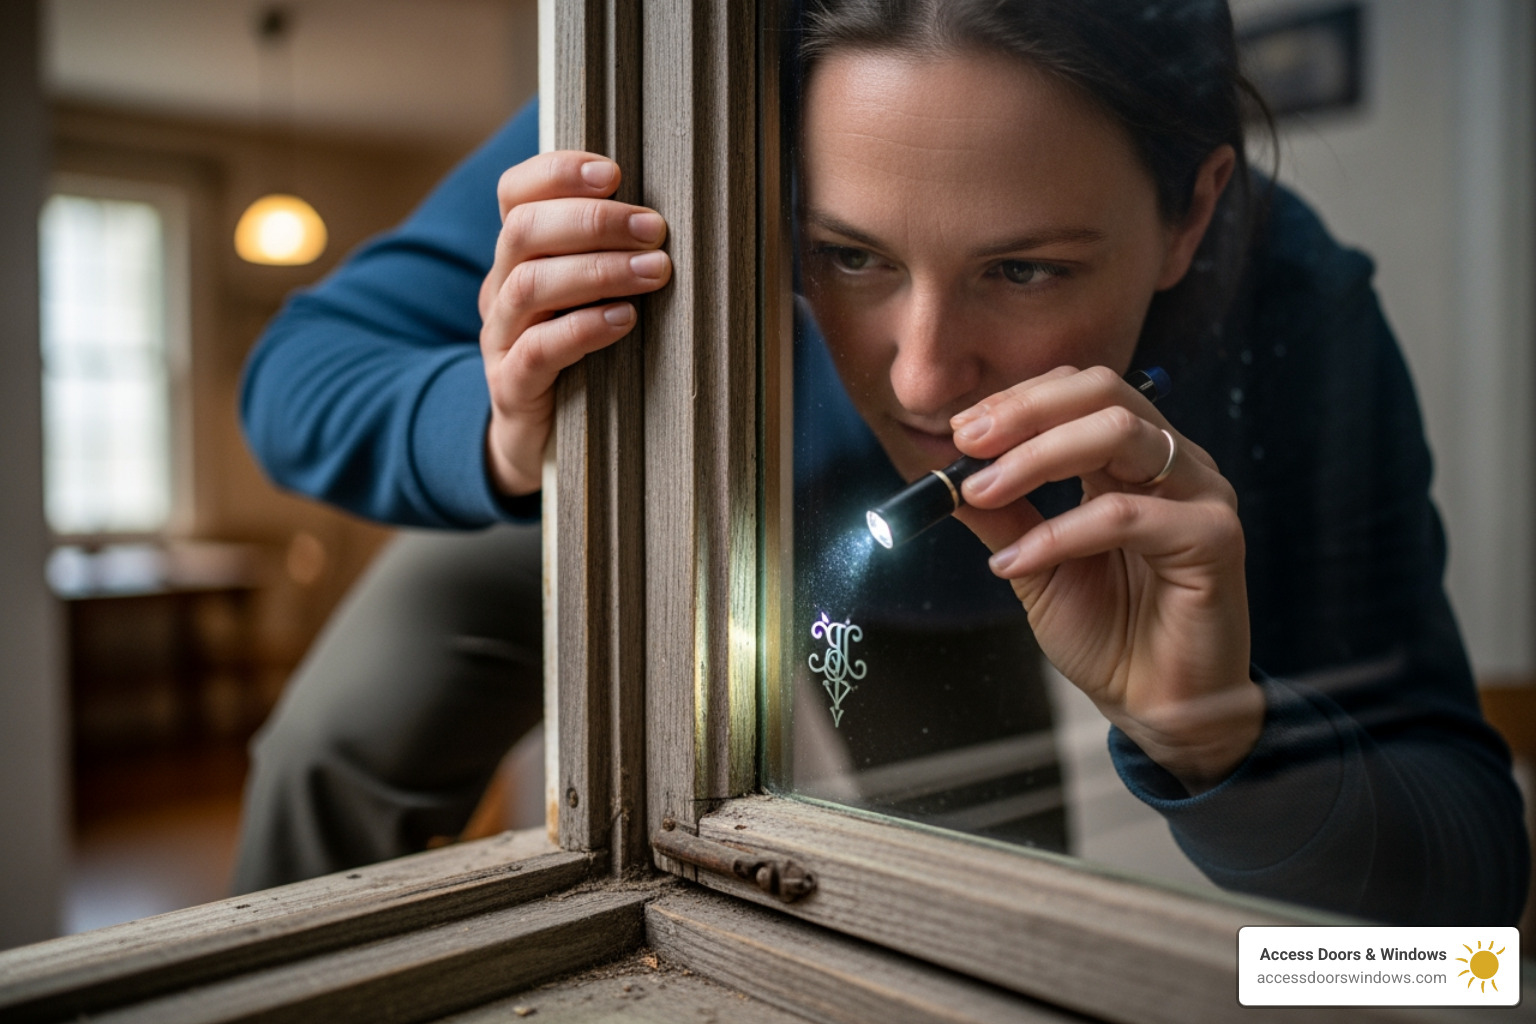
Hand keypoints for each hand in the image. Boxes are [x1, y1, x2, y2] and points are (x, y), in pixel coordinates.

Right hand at [478, 151, 670, 495]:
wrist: (543, 441)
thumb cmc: (591, 356)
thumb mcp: (601, 298)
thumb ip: (632, 258)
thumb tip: (722, 233)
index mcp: (520, 255)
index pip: (516, 193)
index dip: (557, 172)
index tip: (614, 173)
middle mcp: (501, 289)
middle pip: (523, 230)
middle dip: (594, 221)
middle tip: (655, 230)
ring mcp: (501, 339)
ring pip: (529, 285)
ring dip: (597, 270)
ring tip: (654, 273)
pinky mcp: (512, 387)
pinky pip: (536, 350)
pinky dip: (583, 329)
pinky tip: (625, 319)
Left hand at [949, 365, 1262, 791]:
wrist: (1156, 708)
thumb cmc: (1108, 633)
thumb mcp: (1034, 564)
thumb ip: (1000, 516)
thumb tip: (940, 476)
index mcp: (1134, 458)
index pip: (1079, 391)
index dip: (1017, 400)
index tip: (958, 431)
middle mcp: (1173, 462)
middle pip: (1102, 392)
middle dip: (1025, 411)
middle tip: (967, 443)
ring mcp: (1201, 494)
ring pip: (1118, 434)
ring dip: (1035, 458)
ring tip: (980, 493)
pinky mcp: (1214, 538)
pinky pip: (1125, 515)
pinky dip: (1059, 533)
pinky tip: (1014, 564)